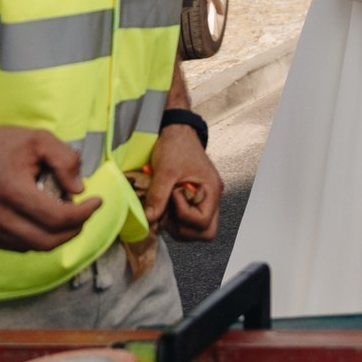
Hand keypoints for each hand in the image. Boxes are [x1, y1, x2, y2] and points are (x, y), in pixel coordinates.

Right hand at [0, 121, 101, 251]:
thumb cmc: (5, 144)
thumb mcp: (41, 139)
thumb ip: (66, 160)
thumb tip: (79, 191)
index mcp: (11, 191)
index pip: (57, 218)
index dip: (84, 213)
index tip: (97, 201)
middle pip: (48, 240)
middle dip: (75, 228)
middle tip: (84, 211)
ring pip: (35, 246)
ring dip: (57, 233)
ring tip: (60, 208)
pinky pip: (21, 246)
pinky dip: (37, 235)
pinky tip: (39, 215)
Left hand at [143, 125, 223, 240]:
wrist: (177, 130)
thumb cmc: (176, 145)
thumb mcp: (165, 170)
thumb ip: (158, 196)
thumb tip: (150, 219)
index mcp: (211, 190)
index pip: (203, 223)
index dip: (184, 215)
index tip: (172, 195)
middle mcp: (211, 198)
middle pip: (206, 232)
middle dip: (183, 228)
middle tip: (168, 213)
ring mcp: (204, 199)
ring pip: (196, 230)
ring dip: (177, 225)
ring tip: (164, 207)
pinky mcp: (194, 198)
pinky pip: (189, 219)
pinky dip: (176, 218)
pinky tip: (165, 205)